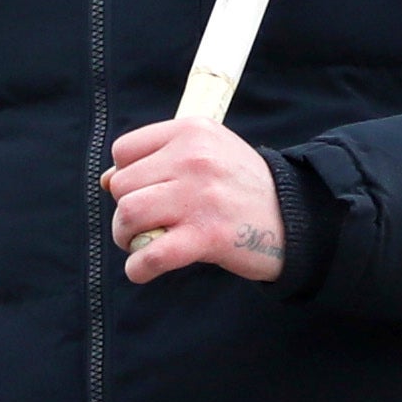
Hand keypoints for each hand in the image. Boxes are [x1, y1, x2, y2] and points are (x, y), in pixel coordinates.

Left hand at [105, 116, 286, 285]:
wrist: (296, 216)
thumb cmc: (242, 186)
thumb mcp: (209, 151)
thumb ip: (159, 158)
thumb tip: (105, 180)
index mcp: (192, 132)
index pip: (124, 151)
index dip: (126, 176)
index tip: (146, 191)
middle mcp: (194, 159)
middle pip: (122, 186)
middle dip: (125, 210)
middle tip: (144, 225)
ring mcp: (199, 197)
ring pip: (128, 215)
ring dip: (126, 237)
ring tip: (143, 243)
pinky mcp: (206, 236)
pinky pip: (150, 255)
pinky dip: (138, 268)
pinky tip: (142, 270)